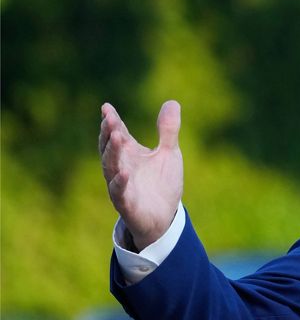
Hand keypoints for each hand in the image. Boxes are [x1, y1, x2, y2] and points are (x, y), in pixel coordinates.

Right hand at [99, 100, 183, 248]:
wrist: (164, 217)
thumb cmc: (161, 183)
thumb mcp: (169, 154)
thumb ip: (168, 131)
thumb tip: (172, 102)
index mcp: (129, 153)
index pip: (117, 133)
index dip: (111, 121)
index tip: (106, 107)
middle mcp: (120, 166)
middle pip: (110, 147)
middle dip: (109, 133)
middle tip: (109, 118)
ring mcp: (120, 185)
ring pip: (110, 167)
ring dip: (112, 152)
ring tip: (117, 137)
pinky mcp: (125, 203)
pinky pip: (118, 192)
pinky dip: (120, 182)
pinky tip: (124, 173)